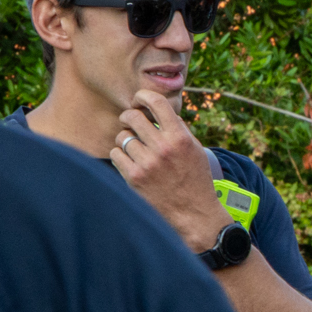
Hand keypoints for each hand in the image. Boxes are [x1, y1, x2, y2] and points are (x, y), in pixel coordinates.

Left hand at [109, 87, 228, 250]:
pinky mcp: (134, 178)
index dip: (143, 96)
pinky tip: (129, 160)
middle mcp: (162, 148)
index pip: (156, 102)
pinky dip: (120, 155)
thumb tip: (157, 110)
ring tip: (134, 147)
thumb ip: (177, 129)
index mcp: (180, 138)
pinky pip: (116, 153)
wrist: (194, 215)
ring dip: (125, 139)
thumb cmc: (195, 181)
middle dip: (128, 116)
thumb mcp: (195, 150)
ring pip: (122, 136)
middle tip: (130, 122)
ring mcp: (147, 163)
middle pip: (133, 116)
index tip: (139, 100)